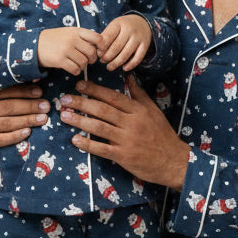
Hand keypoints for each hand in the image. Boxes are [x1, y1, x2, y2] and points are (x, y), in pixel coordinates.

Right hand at [0, 85, 49, 150]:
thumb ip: (5, 91)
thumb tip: (34, 82)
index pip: (4, 92)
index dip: (23, 92)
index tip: (39, 92)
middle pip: (8, 108)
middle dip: (29, 107)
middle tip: (45, 107)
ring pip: (7, 123)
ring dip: (27, 121)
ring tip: (42, 119)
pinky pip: (2, 139)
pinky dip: (16, 136)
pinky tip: (28, 132)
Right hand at [38, 27, 100, 74]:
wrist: (34, 44)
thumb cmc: (54, 40)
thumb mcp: (68, 33)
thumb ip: (82, 38)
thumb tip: (98, 48)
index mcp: (76, 31)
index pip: (97, 37)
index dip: (101, 46)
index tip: (99, 51)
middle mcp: (72, 39)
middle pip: (92, 52)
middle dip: (91, 59)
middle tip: (87, 61)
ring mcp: (66, 49)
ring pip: (84, 62)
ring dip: (83, 66)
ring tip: (77, 64)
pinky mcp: (60, 60)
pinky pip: (75, 69)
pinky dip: (76, 71)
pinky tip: (73, 69)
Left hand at [59, 77, 189, 188]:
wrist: (173, 161)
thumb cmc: (162, 134)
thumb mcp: (153, 111)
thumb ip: (139, 94)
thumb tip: (128, 77)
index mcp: (138, 110)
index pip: (112, 96)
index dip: (94, 90)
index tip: (79, 85)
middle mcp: (131, 123)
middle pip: (102, 110)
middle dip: (81, 103)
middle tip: (64, 99)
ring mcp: (126, 140)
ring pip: (99, 127)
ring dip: (79, 121)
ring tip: (64, 116)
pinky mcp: (123, 156)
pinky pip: (101, 149)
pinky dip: (87, 144)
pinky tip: (74, 140)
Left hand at [98, 14, 152, 70]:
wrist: (142, 23)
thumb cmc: (124, 27)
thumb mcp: (114, 26)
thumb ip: (106, 36)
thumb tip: (97, 50)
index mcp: (119, 23)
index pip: (108, 37)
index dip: (101, 47)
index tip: (98, 53)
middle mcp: (129, 30)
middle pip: (116, 47)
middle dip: (107, 56)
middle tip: (102, 61)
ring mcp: (138, 38)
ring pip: (126, 54)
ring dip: (116, 63)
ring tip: (109, 67)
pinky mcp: (145, 45)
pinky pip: (138, 58)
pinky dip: (130, 65)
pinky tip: (124, 68)